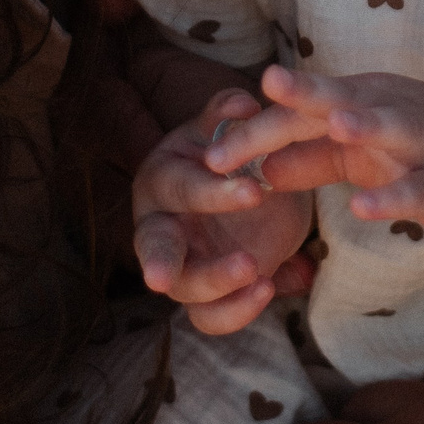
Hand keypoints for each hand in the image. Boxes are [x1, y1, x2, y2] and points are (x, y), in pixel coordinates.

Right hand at [131, 86, 315, 333]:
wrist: (248, 188)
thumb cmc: (227, 155)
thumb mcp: (227, 131)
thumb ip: (228, 114)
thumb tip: (244, 104)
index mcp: (161, 178)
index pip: (177, 188)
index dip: (212, 193)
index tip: (254, 193)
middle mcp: (157, 225)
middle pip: (155, 246)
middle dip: (169, 260)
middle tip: (205, 269)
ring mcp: (178, 265)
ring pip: (182, 289)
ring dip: (217, 286)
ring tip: (259, 275)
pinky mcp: (202, 297)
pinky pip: (207, 318)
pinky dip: (236, 312)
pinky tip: (268, 289)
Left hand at [204, 64, 423, 238]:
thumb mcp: (360, 154)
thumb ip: (311, 160)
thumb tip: (261, 168)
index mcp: (359, 100)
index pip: (298, 111)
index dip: (256, 129)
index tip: (208, 152)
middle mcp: (389, 109)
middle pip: (335, 102)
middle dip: (296, 104)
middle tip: (257, 98)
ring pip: (391, 126)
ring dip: (364, 122)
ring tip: (333, 120)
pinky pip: (420, 188)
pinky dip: (395, 196)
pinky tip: (368, 206)